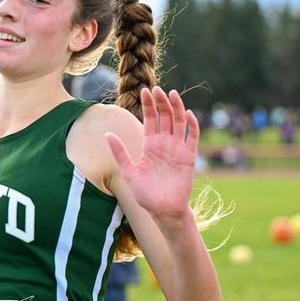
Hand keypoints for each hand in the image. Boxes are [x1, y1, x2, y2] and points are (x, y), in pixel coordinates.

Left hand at [106, 87, 198, 222]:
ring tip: (173, 94)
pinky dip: (191, 125)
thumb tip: (107, 134)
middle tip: (158, 89)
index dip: (148, 105)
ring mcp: (177, 148)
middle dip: (161, 102)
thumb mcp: (129, 172)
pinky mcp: (189, 156)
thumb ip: (120, 153)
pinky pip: (192, 137)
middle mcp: (164, 143)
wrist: (163, 210)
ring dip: (177, 108)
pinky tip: (187, 114)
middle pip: (164, 117)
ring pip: (179, 122)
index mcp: (149, 145)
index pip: (150, 119)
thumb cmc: (145, 194)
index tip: (145, 91)